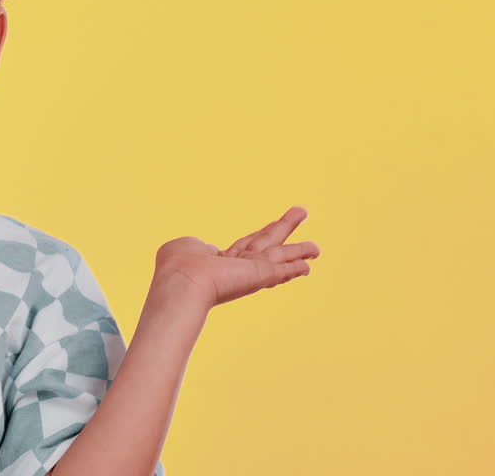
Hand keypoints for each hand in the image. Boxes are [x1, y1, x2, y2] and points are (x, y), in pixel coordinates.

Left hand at [153, 206, 319, 311]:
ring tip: (317, 247)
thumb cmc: (177, 265)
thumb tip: (203, 249)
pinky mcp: (259, 275)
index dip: (258, 237)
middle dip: (283, 228)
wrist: (183, 282)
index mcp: (219, 261)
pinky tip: (307, 266)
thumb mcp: (184, 247)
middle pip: (266, 243)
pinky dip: (295, 268)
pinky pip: (281, 270)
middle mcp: (238, 268)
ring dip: (298, 251)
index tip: (271, 229)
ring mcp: (250, 272)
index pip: (245, 246)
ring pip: (279, 257)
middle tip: (301, 211)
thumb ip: (196, 246)